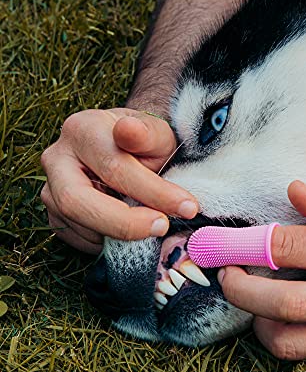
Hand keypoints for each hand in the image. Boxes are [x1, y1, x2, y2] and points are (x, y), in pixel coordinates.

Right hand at [41, 109, 197, 253]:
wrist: (127, 151)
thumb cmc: (144, 143)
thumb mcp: (155, 133)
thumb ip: (146, 134)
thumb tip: (129, 130)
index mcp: (82, 130)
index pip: (115, 168)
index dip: (154, 193)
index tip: (188, 207)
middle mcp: (57, 159)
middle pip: (78, 202)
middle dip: (125, 223)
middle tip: (163, 227)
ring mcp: (50, 190)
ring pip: (79, 225)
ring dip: (121, 234)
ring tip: (153, 223)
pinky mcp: (55, 215)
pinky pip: (80, 239)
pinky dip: (110, 241)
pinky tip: (132, 228)